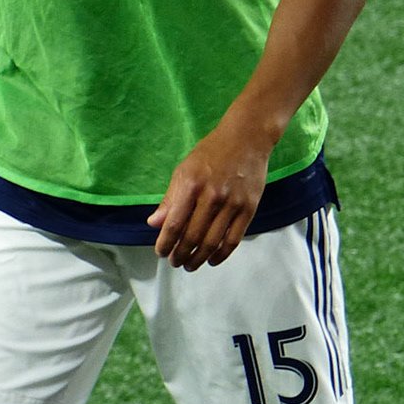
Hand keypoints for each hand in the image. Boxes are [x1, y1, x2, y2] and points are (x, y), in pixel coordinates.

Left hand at [148, 119, 273, 270]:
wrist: (246, 138)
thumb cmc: (212, 152)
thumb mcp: (184, 170)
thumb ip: (170, 199)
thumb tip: (154, 223)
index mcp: (191, 185)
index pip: (174, 224)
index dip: (165, 243)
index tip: (160, 252)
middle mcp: (212, 196)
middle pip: (192, 237)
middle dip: (180, 254)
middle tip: (174, 262)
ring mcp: (232, 203)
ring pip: (212, 242)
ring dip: (198, 259)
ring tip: (190, 265)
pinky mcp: (249, 209)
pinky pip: (233, 240)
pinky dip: (221, 254)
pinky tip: (212, 260)